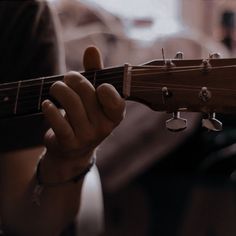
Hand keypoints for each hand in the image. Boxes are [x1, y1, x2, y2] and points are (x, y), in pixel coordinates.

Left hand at [40, 46, 124, 180]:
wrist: (73, 149)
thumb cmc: (86, 115)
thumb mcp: (94, 96)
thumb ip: (95, 72)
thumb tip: (92, 48)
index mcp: (115, 115)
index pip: (115, 101)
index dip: (105, 90)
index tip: (99, 85)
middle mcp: (104, 127)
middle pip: (87, 93)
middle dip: (73, 79)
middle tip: (67, 77)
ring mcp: (87, 137)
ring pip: (71, 104)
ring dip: (59, 89)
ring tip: (56, 88)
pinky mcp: (69, 143)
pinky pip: (58, 122)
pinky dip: (49, 109)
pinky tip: (46, 104)